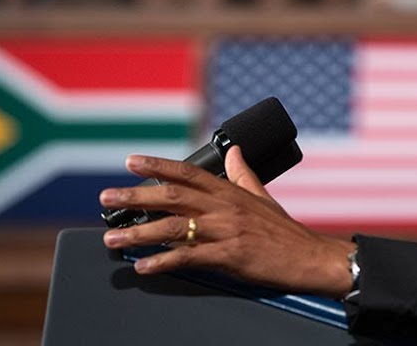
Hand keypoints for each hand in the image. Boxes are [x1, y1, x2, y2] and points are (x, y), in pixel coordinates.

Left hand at [99, 146, 354, 298]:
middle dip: (135, 196)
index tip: (131, 162)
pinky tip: (143, 265)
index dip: (158, 166)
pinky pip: (189, 257)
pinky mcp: (230, 256)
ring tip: (112, 238)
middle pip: (172, 196)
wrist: (310, 257)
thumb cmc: (284, 231)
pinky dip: (163, 261)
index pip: (188, 172)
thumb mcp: (263, 196)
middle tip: (106, 197)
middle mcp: (225, 207)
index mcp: (230, 191)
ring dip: (139, 233)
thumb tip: (235, 151)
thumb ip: (244, 174)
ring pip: (174, 227)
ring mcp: (226, 231)